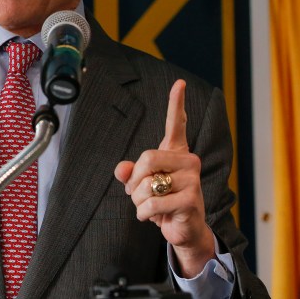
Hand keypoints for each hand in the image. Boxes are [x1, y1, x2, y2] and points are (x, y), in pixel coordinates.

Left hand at [114, 80, 214, 276]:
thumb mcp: (141, 185)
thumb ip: (128, 173)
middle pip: (147, 158)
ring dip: (138, 200)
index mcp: (176, 153)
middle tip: (137, 193)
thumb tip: (121, 170)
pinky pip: (153, 202)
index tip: (180, 83)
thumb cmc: (162, 201)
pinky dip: (144, 213)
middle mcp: (188, 161)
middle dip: (134, 180)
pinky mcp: (191, 199)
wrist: (181, 229)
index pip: (176, 124)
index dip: (176, 103)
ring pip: (148, 183)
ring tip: (149, 206)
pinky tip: (153, 217)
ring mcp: (192, 179)